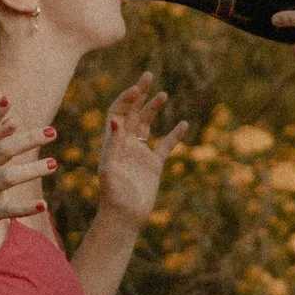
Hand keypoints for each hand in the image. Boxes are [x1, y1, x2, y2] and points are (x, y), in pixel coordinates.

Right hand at [0, 98, 53, 241]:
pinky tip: (43, 204)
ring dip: (31, 170)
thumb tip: (15, 118)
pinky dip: (26, 207)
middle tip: (52, 131)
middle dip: (27, 140)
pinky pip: (9, 209)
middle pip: (1, 151)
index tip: (7, 98)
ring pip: (6, 178)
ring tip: (54, 164)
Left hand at [96, 71, 190, 224]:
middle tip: (148, 76)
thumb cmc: (113, 196)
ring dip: (153, 109)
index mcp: (112, 142)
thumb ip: (113, 145)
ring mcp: (140, 153)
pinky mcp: (153, 165)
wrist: (124, 218)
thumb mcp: (111, 169)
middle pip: (132, 113)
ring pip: (147, 125)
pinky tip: (183, 124)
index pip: (117, 112)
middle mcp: (125, 144)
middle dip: (139, 94)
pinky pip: (165, 146)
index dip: (126, 99)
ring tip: (163, 94)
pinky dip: (174, 135)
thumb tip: (116, 121)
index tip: (138, 89)